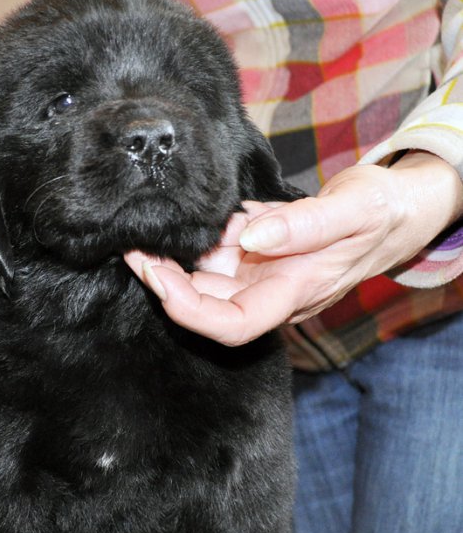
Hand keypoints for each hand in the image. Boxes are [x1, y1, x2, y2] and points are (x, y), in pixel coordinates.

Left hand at [125, 152, 462, 345]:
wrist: (399, 207)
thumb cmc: (384, 212)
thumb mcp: (353, 210)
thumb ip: (302, 225)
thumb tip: (249, 238)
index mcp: (294, 293)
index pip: (232, 325)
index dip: (189, 311)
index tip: (156, 279)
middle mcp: (271, 290)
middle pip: (207, 303)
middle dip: (165, 280)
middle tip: (133, 245)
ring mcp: (263, 272)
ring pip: (205, 277)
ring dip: (173, 259)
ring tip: (142, 231)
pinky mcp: (259, 251)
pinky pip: (219, 251)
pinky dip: (197, 238)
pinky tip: (177, 219)